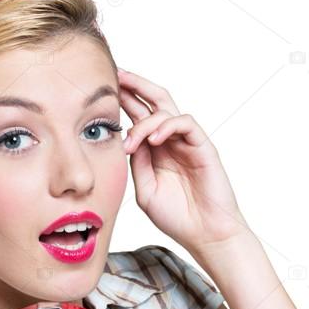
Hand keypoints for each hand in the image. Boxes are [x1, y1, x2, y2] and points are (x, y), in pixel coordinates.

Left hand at [117, 67, 249, 257]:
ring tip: (132, 140)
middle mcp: (171, 141)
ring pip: (166, 109)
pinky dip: (167, 126)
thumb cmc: (177, 217)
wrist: (205, 234)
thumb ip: (137, 164)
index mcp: (155, 150)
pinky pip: (185, 122)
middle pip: (154, 101)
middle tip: (117, 74)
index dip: (123, 100)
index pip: (138, 115)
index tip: (103, 90)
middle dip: (134, 85)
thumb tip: (127, 140)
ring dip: (145, 119)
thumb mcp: (145, 190)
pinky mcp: (203, 146)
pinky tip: (154, 140)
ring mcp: (187, 142)